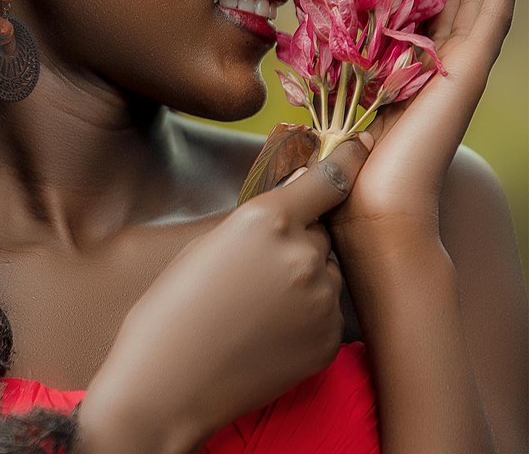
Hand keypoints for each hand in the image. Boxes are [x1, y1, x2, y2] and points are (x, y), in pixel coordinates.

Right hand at [76, 139, 370, 453]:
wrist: (168, 382)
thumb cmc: (173, 306)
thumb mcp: (208, 243)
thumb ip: (258, 219)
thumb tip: (292, 203)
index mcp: (266, 219)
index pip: (328, 177)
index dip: (347, 159)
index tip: (361, 146)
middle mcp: (303, 253)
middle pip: (319, 232)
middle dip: (300, 240)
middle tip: (260, 268)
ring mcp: (321, 300)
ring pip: (326, 272)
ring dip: (304, 278)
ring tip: (259, 306)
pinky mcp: (328, 341)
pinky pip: (328, 313)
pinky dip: (307, 316)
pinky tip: (269, 331)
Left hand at [330, 0, 519, 239]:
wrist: (371, 206)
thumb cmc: (345, 165)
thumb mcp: (333, 103)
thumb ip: (332, 73)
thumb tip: (307, 49)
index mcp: (404, 73)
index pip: (417, 14)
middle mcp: (435, 67)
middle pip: (451, 1)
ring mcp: (457, 69)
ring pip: (478, 0)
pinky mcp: (469, 71)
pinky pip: (491, 13)